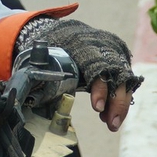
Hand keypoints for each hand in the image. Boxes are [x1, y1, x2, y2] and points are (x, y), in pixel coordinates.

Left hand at [17, 18, 140, 131]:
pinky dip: (118, 101)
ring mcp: (116, 55)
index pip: (98, 67)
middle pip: (118, 75)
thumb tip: (32, 94)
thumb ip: (45, 71)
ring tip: (110, 124)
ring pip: (124, 81)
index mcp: (86, 44)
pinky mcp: (121, 63)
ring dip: (120, 105)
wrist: (70, 31)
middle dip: (117, 102)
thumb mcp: (50, 55)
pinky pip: (124, 84)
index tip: (97, 108)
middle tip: (111, 124)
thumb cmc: (57, 47)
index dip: (100, 88)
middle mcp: (106, 48)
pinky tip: (108, 116)